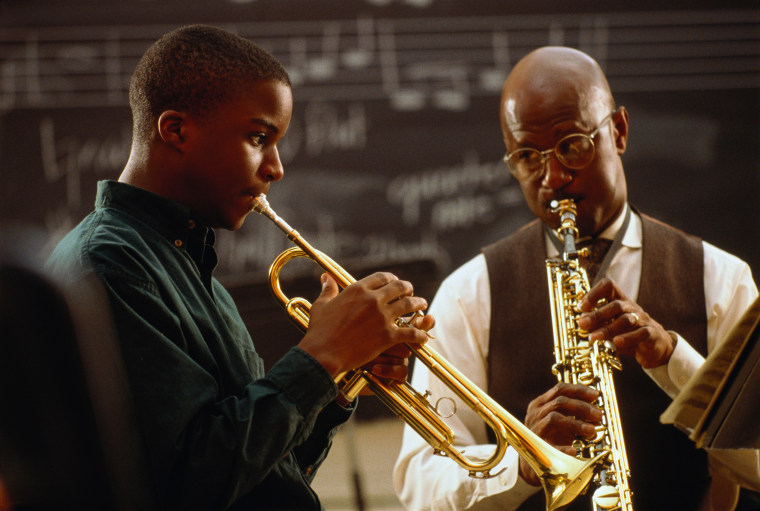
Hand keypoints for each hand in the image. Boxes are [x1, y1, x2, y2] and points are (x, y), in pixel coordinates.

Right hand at [297, 272, 430, 377]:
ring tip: (423, 306)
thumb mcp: (321, 305)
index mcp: (357, 289)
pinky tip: (423, 337)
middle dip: (408, 289)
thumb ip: (328, 289)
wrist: (323, 353)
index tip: (395, 282)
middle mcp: (372, 299)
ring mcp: (381, 317)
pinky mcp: (387, 336)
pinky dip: (419, 334)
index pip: (382, 277)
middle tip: (412, 293)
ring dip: (419, 304)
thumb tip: (325, 277)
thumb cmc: (319, 331)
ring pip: (409, 305)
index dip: (392, 278)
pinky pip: (410, 332)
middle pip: (399, 287)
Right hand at [519, 383, 601, 485]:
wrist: (534, 464)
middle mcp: (535, 414)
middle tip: (598, 415)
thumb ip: (573, 412)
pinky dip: (563, 448)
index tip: (596, 395)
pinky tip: (574, 450)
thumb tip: (596, 409)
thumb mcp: (561, 422)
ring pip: (554, 418)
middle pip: (559, 402)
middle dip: (582, 407)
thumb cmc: (551, 439)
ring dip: (576, 423)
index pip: (559, 389)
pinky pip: (550, 446)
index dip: (579, 390)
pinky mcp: (535, 449)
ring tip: (592, 431)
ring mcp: (533, 430)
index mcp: (540, 404)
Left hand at [576, 277, 674, 367]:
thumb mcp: (610, 326)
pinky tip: (616, 342)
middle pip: (615, 305)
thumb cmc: (628, 333)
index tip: (581, 307)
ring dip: (607, 329)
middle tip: (582, 323)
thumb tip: (581, 321)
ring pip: (626, 320)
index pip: (609, 286)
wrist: (655, 346)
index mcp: (620, 301)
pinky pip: (640, 333)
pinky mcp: (651, 333)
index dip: (594, 293)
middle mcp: (631, 307)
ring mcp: (642, 319)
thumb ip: (598, 323)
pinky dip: (628, 337)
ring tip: (593, 337)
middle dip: (597, 314)